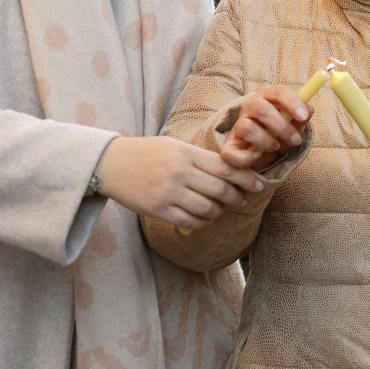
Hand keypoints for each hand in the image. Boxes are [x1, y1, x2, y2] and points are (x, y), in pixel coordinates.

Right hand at [96, 136, 263, 229]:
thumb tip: (228, 170)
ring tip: (221, 209)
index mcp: (186, 153)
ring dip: (219, 212)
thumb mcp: (173, 146)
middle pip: (220, 190)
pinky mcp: (158, 209)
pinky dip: (203, 223)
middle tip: (243, 200)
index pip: (225, 167)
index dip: (246, 178)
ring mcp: (169, 192)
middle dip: (237, 198)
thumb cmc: (146, 152)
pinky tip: (205, 219)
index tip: (258, 184)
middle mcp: (179, 172)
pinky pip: (190, 221)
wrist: (111, 164)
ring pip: (207, 209)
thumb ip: (199, 158)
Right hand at [221, 85, 313, 171]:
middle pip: (262, 108)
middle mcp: (250, 107)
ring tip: (275, 147)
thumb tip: (310, 109)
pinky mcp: (229, 146)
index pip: (278, 91)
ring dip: (266, 141)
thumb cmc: (276, 134)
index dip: (292, 102)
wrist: (257, 153)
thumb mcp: (291, 127)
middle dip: (282, 126)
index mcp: (267, 97)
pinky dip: (247, 157)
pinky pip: (232, 152)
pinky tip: (257, 156)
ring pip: (247, 127)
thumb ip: (299, 120)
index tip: (304, 116)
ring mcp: (238, 125)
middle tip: (295, 140)